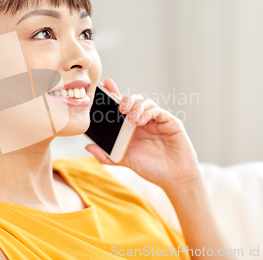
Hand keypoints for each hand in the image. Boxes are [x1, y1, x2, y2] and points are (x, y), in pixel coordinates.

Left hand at [85, 78, 201, 192]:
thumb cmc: (151, 168)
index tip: (105, 85)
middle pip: (134, 100)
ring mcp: (157, 120)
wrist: (174, 178)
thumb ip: (106, 155)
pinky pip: (158, 111)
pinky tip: (141, 121)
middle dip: (125, 99)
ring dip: (137, 107)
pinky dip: (148, 113)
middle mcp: (144, 120)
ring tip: (131, 119)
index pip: (121, 106)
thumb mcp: (124, 161)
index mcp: (132, 127)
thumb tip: (88, 146)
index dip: (114, 93)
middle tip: (120, 108)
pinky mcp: (170, 122)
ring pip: (145, 102)